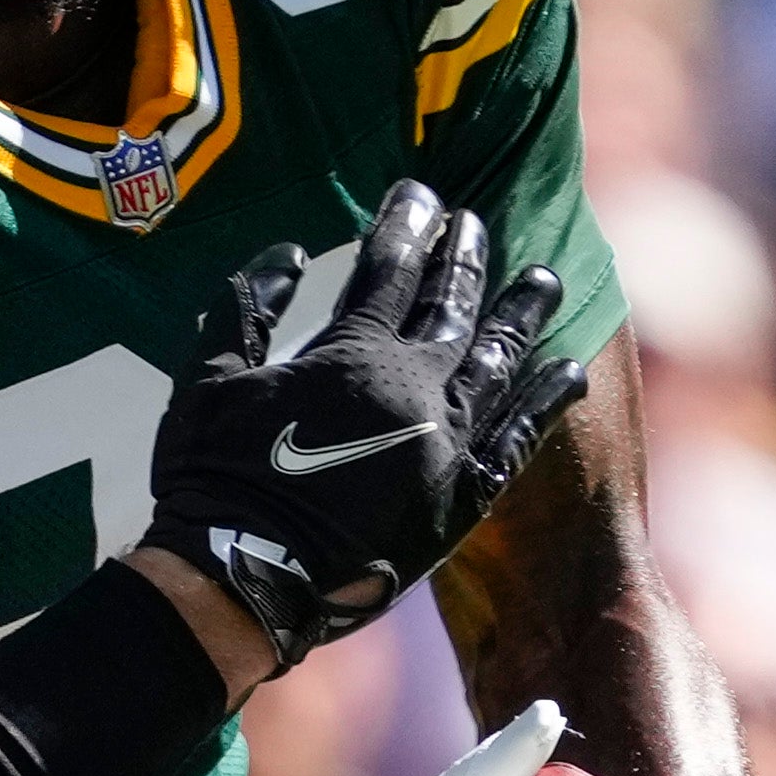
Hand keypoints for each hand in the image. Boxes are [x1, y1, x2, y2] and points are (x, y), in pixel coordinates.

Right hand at [138, 181, 582, 670]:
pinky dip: (546, 400)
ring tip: (542, 277)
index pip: (391, 268)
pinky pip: (519, 438)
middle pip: (453, 303)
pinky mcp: (463, 497)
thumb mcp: (208, 383)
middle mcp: (413, 387)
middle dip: (465, 255)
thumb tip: (286, 256)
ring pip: (499, 359)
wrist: (247, 580)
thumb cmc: (214, 483)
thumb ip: (246, 310)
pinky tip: (566, 369)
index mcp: (352, 354)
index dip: (408, 224)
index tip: (422, 195)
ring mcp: (445, 442)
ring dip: (522, 311)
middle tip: (476, 222)